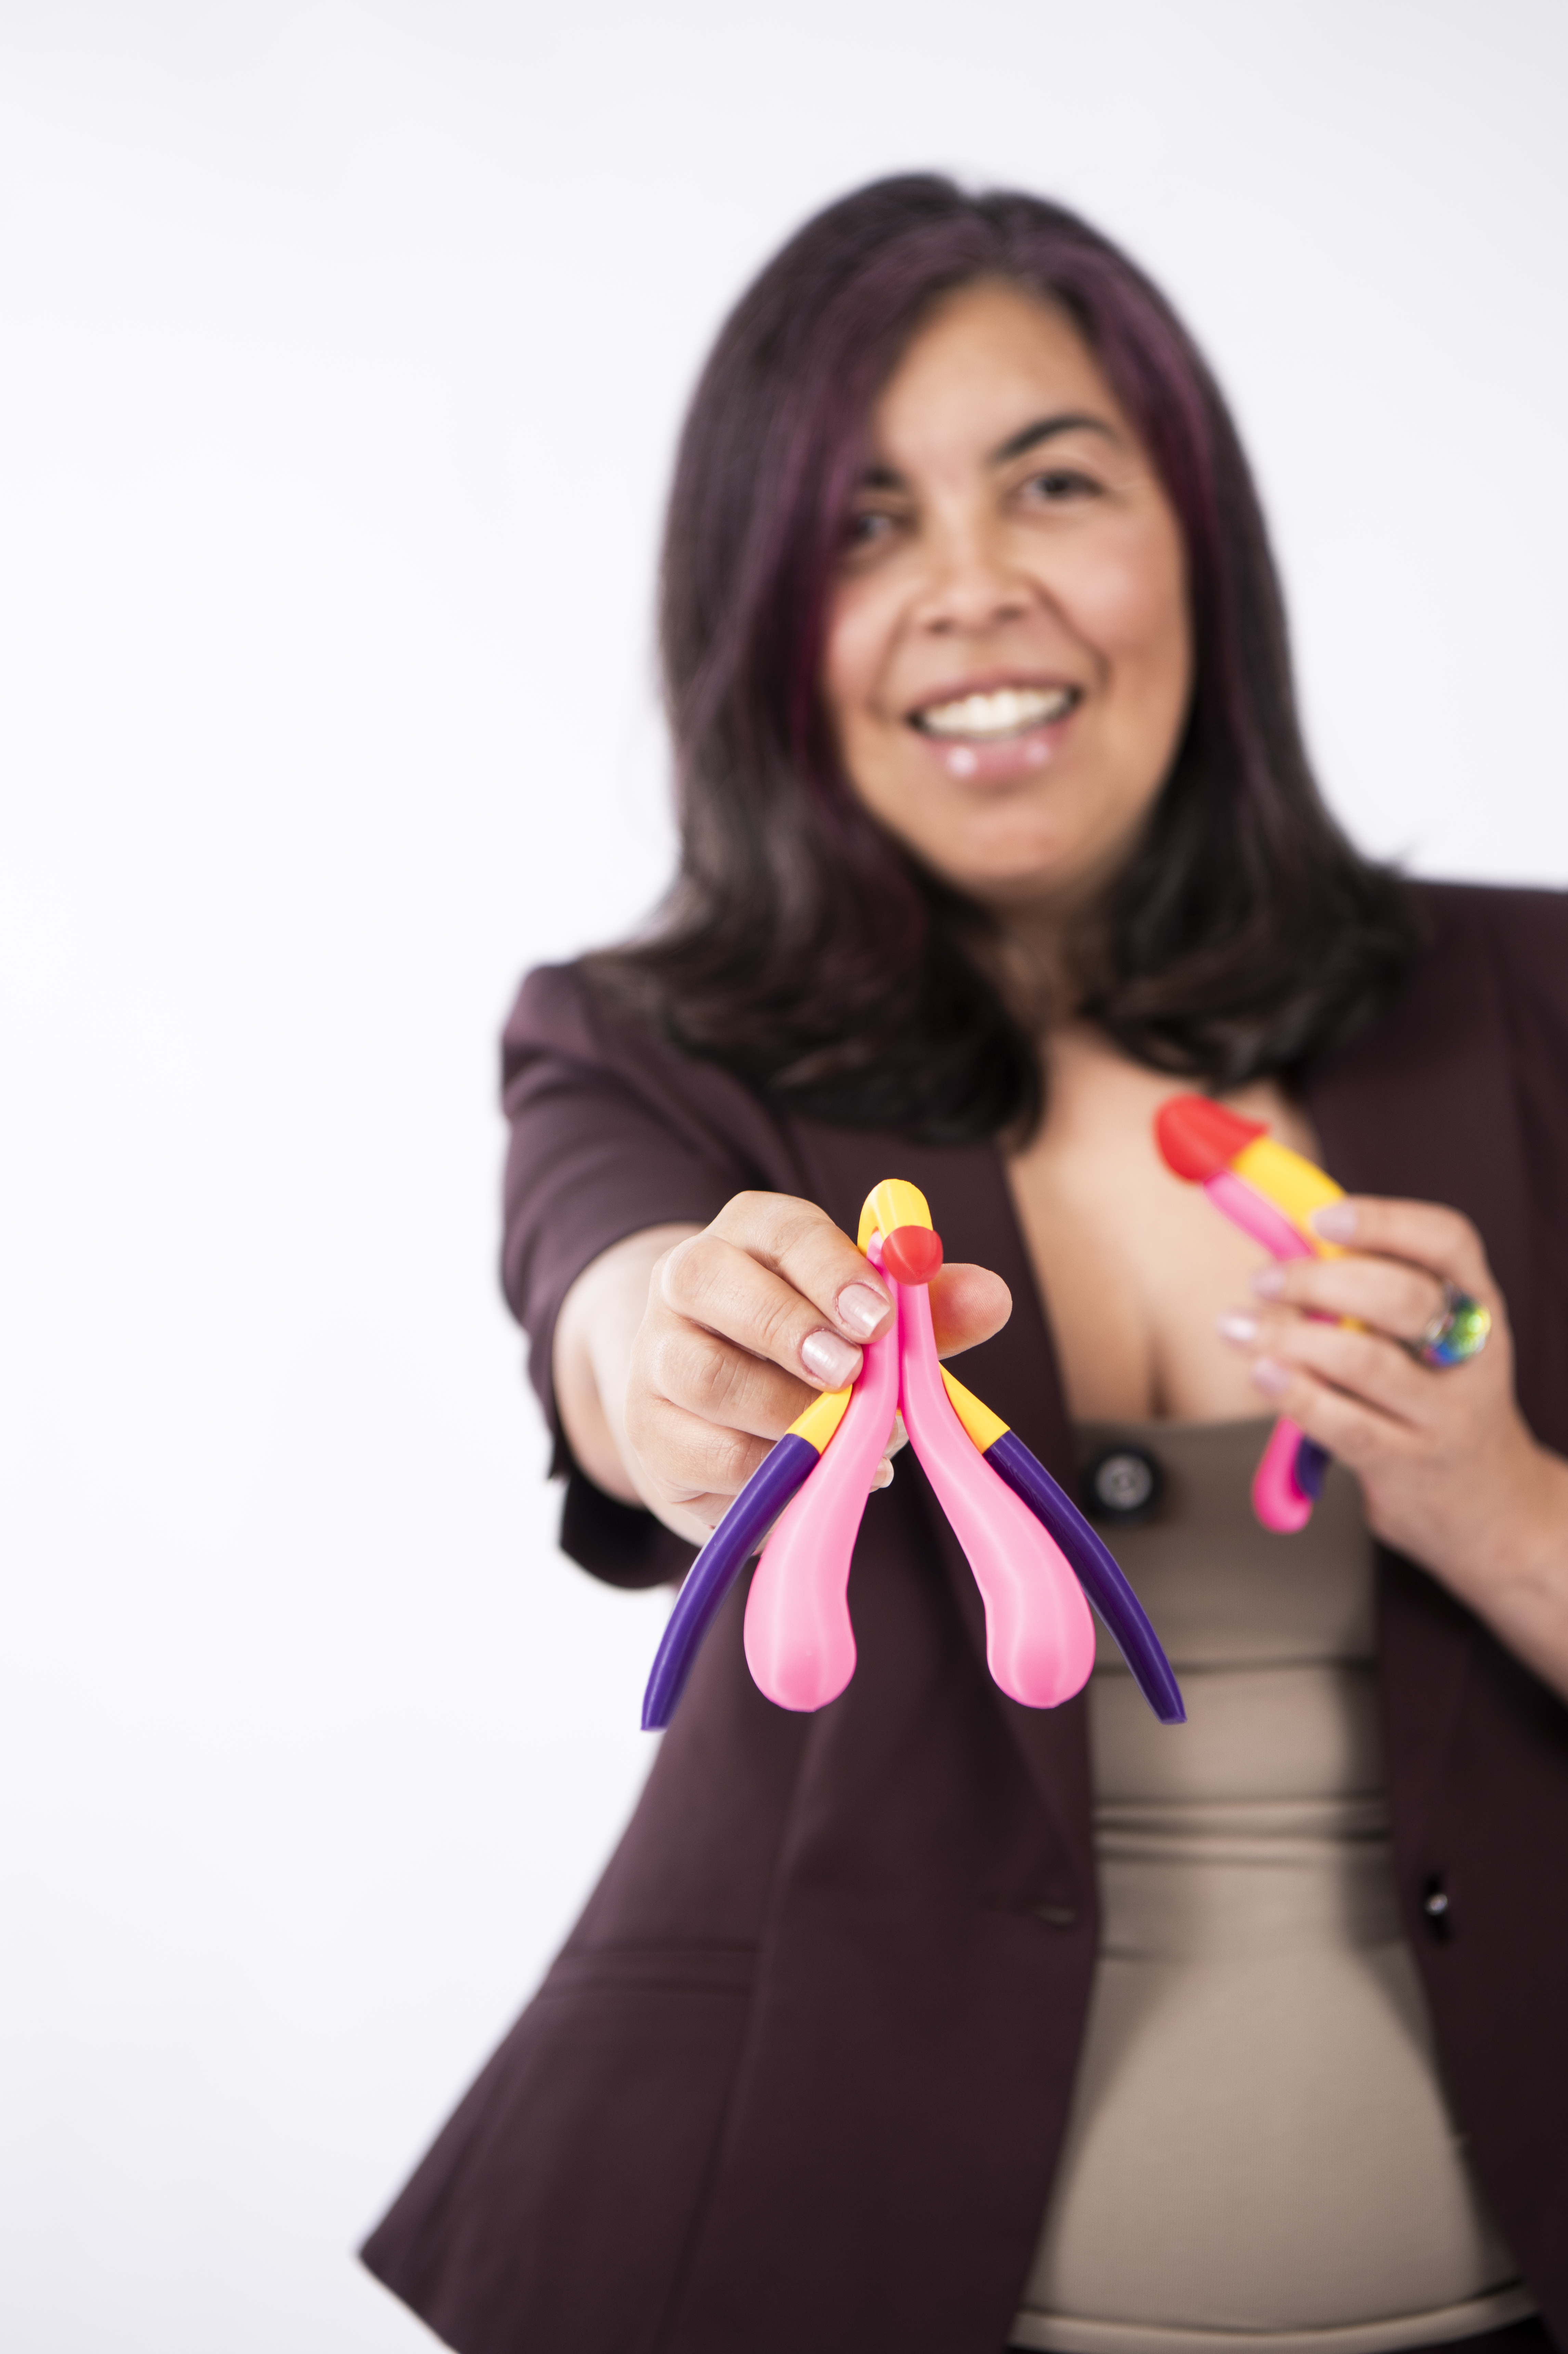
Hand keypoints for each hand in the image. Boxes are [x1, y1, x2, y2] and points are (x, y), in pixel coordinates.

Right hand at [621, 1192, 1010, 1543]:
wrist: (710, 1411)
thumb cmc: (808, 1351)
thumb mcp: (866, 1322)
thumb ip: (925, 1311)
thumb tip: (994, 1298)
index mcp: (744, 1237)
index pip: (776, 1228)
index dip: (828, 1267)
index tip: (879, 1316)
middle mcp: (682, 1284)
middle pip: (708, 1282)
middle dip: (786, 1326)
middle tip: (850, 1374)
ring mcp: (654, 1359)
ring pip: (701, 1374)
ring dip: (782, 1409)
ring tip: (852, 1436)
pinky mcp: (650, 1436)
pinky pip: (700, 1453)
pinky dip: (767, 1470)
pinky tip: (819, 1477)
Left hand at [1217, 1195, 1567, 1699]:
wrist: (1488, 1505)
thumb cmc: (1432, 1401)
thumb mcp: (1423, 1340)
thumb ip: (1366, 1294)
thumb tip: (1281, 1248)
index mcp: (1475, 1304)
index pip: (1447, 1242)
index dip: (1384, 1221)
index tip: (1322, 1219)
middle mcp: (1469, 1353)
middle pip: (1401, 1299)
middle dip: (1319, 1281)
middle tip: (1264, 1279)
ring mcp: (1443, 1413)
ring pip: (1366, 1362)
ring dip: (1290, 1338)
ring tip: (1240, 1328)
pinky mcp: (1409, 1463)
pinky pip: (1345, 1424)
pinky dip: (1295, 1394)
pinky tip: (1263, 1373)